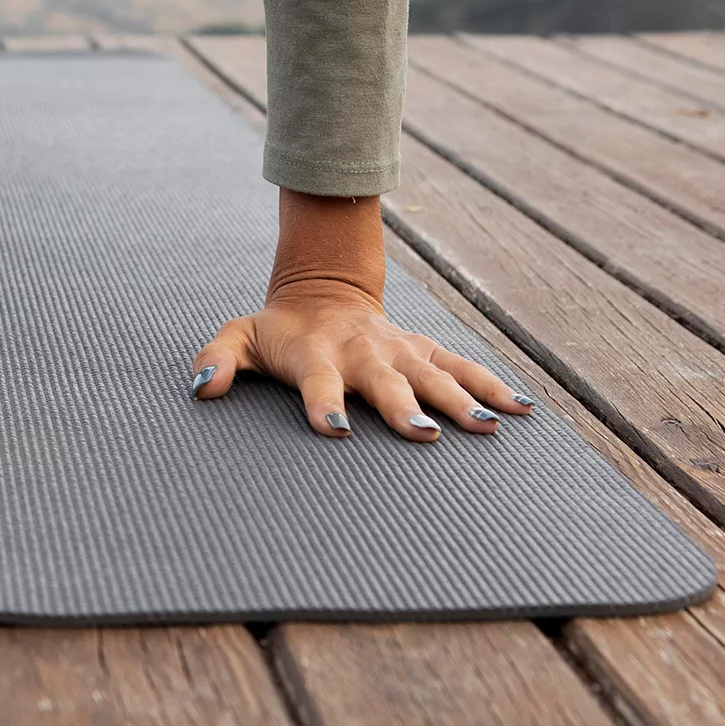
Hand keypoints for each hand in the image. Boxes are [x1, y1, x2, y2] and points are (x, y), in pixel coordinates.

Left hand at [191, 277, 533, 440]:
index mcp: (316, 352)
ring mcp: (399, 350)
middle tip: (423, 433)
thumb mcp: (239, 337)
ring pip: (434, 373)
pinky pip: (464, 368)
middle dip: (403, 405)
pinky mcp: (426, 351)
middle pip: (385, 380)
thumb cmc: (278, 333)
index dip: (323, 403)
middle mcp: (363, 351)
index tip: (334, 428)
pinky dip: (493, 385)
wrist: (324, 292)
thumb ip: (216, 359)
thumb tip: (202, 388)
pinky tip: (522, 410)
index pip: (318, 380)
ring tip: (487, 427)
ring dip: (461, 398)